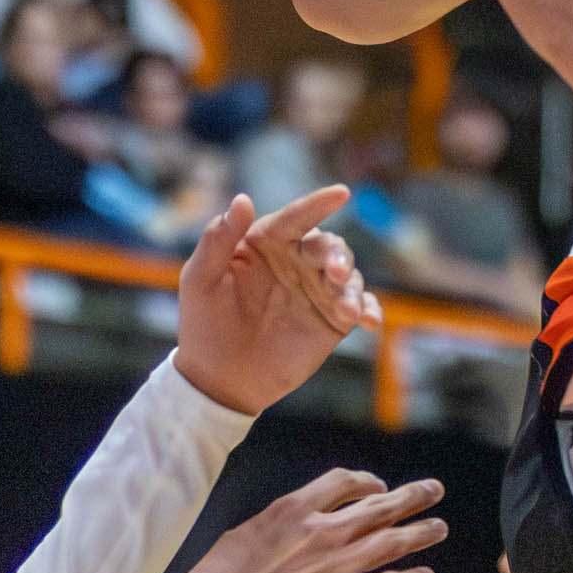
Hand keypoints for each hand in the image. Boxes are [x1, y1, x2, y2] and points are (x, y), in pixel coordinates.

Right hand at [166, 467, 446, 572]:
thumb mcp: (246, 536)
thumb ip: (277, 528)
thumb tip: (289, 528)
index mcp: (294, 510)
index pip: (344, 483)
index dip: (367, 483)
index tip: (379, 487)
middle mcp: (324, 532)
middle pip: (380, 506)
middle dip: (411, 497)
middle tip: (433, 490)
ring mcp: (339, 566)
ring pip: (394, 541)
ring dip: (421, 532)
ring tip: (440, 527)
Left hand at [170, 188, 379, 414]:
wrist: (219, 379)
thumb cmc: (204, 324)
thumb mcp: (201, 279)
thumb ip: (218, 239)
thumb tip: (243, 199)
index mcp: (266, 244)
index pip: (295, 218)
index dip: (317, 203)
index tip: (340, 193)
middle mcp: (296, 261)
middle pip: (328, 246)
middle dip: (337, 255)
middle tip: (334, 273)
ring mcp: (317, 290)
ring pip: (349, 275)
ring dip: (352, 287)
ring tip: (346, 310)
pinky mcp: (333, 319)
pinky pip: (360, 306)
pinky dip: (370, 309)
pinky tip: (371, 322)